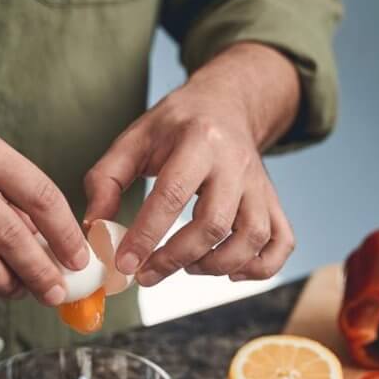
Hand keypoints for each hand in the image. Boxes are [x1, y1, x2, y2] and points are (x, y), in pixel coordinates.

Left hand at [83, 43, 300, 286]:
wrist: (227, 104)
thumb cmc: (175, 126)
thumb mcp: (134, 139)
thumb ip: (106, 180)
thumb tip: (96, 228)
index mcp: (198, 141)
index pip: (172, 195)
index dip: (147, 235)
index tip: (124, 263)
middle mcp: (236, 164)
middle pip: (214, 223)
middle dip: (176, 258)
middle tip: (147, 275)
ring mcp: (260, 185)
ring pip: (252, 238)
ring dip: (216, 265)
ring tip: (187, 267)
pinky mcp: (273, 202)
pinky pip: (282, 243)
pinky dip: (260, 267)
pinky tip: (230, 271)